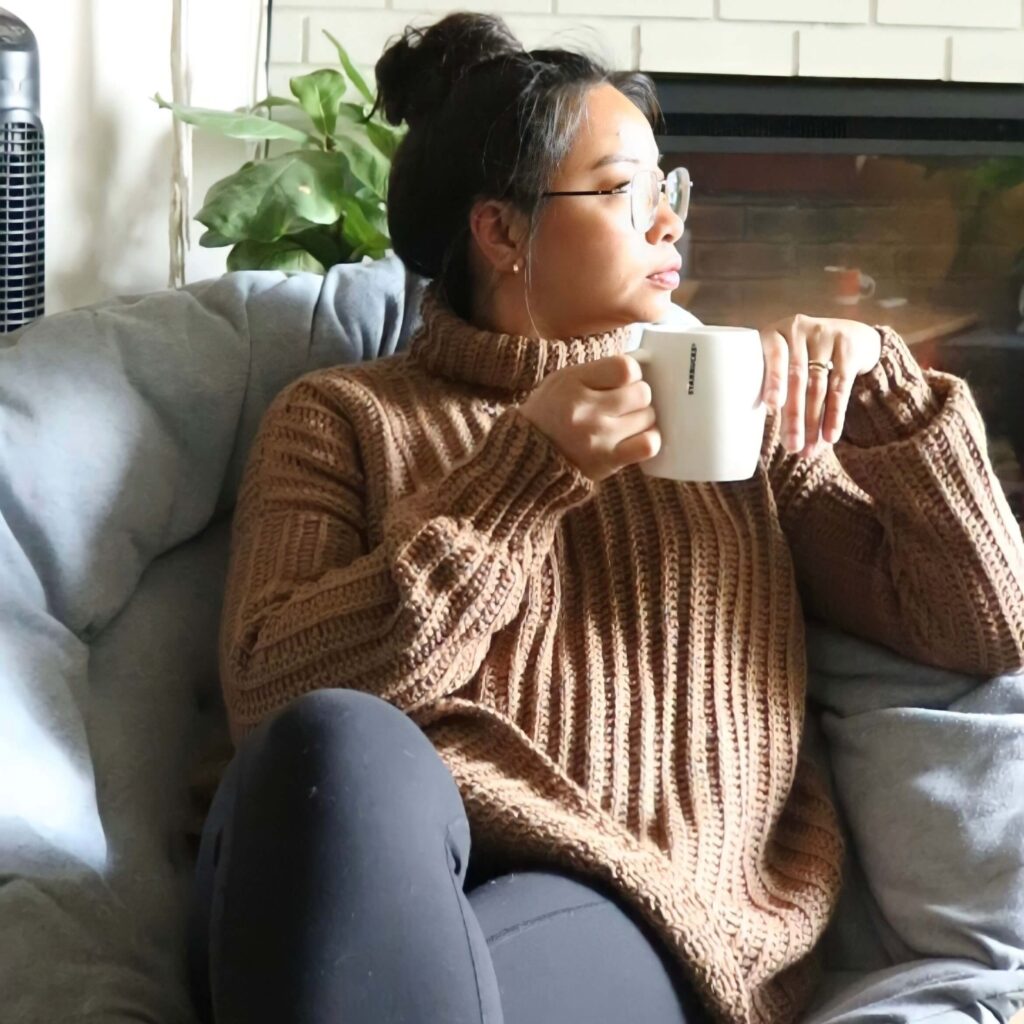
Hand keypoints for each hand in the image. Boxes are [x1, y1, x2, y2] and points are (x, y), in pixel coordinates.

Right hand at [518, 355, 658, 482]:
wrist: (528, 455)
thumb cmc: (551, 412)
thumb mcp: (563, 380)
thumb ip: (598, 371)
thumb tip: (639, 368)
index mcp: (573, 384)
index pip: (626, 368)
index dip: (632, 372)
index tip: (623, 380)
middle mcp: (586, 411)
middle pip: (641, 393)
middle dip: (637, 395)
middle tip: (625, 402)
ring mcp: (598, 438)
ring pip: (648, 417)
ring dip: (642, 418)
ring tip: (624, 421)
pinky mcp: (607, 461)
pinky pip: (648, 445)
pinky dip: (649, 439)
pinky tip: (636, 437)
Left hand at [759, 315, 881, 457]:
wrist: (849, 334)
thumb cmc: (801, 356)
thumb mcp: (782, 358)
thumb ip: (770, 381)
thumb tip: (751, 429)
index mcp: (774, 333)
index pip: (774, 355)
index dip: (774, 380)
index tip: (772, 405)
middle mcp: (798, 330)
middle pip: (797, 378)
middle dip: (794, 416)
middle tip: (791, 446)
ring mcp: (825, 336)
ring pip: (818, 387)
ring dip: (813, 423)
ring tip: (807, 451)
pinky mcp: (848, 348)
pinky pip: (841, 387)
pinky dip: (835, 415)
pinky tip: (830, 436)